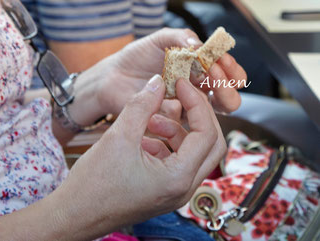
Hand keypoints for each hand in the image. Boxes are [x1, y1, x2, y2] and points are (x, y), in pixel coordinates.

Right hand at [54, 75, 225, 239]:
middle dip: (197, 116)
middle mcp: (183, 189)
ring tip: (152, 121)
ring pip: (195, 153)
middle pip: (211, 145)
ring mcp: (175, 192)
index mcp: (178, 178)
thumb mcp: (119, 136)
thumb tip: (158, 82)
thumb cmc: (93, 184)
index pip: (207, 133)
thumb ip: (142, 105)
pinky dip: (167, 144)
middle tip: (180, 97)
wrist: (75, 214)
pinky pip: (178, 162)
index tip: (181, 84)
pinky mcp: (164, 191)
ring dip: (178, 130)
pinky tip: (145, 137)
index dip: (196, 104)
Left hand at [98, 28, 246, 114]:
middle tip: (212, 74)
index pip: (229, 74)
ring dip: (217, 99)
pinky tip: (177, 95)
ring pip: (215, 113)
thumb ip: (180, 37)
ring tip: (200, 82)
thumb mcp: (160, 40)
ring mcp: (186, 108)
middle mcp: (197, 91)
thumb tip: (199, 45)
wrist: (114, 77)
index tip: (220, 60)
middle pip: (228, 97)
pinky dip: (192, 112)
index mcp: (199, 70)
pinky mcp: (173, 121)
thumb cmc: (137, 57)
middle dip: (226, 86)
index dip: (230, 69)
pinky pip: (191, 123)